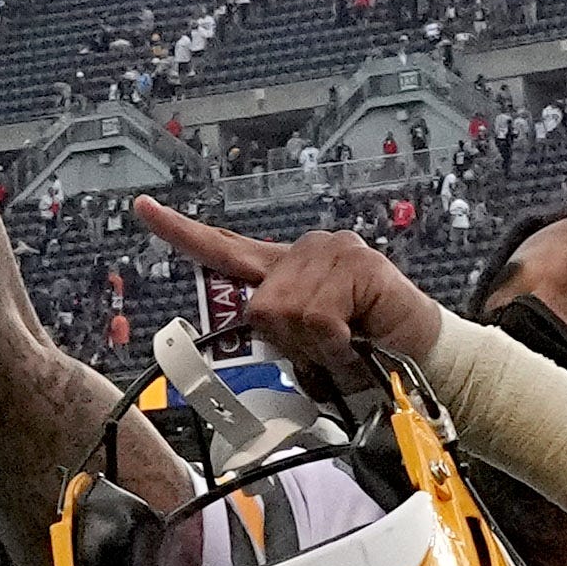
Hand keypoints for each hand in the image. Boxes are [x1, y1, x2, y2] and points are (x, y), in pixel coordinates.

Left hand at [126, 200, 445, 395]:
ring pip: (287, 314)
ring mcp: (335, 251)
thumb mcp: (307, 347)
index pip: (225, 248)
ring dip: (315, 346)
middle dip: (288, 343)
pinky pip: (319, 318)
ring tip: (346, 345)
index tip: (143, 208)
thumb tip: (251, 332)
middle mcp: (305, 250)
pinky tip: (358, 339)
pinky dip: (335, 343)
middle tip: (324, 351)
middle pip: (259, 306)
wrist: (423, 357)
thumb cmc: (364, 354)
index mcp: (285, 270)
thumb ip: (274, 335)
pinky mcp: (360, 264)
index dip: (181, 231)